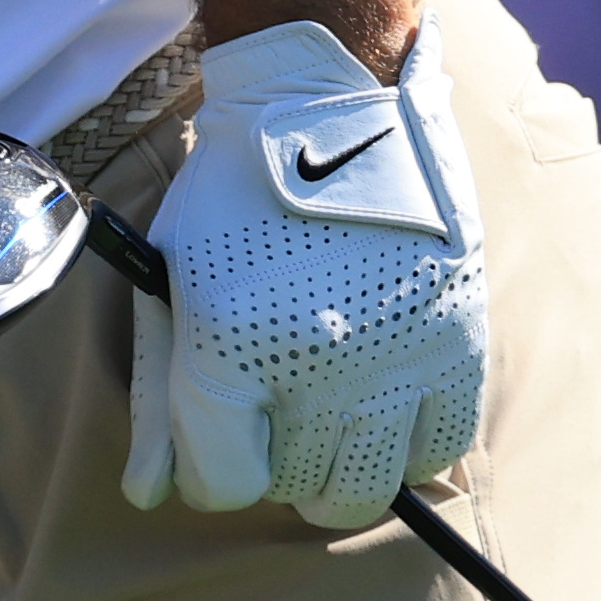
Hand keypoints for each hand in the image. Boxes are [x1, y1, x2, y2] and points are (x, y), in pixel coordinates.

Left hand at [121, 11, 488, 531]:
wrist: (330, 106)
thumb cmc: (237, 196)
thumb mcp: (174, 280)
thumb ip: (159, 397)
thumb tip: (145, 494)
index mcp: (230, 342)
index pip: (222, 484)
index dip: (213, 471)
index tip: (220, 438)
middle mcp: (316, 361)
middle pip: (292, 490)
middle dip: (273, 463)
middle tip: (274, 411)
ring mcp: (394, 355)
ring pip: (365, 487)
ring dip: (337, 466)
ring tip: (327, 417)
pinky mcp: (456, 343)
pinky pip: (439, 451)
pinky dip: (408, 446)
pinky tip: (385, 406)